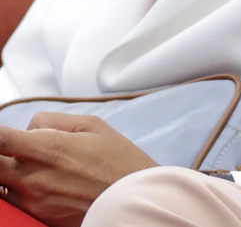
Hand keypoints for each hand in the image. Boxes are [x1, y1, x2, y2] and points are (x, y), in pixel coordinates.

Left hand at [0, 114, 156, 226]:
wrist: (131, 201)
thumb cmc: (118, 161)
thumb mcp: (93, 125)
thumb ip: (54, 121)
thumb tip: (31, 127)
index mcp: (46, 149)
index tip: (3, 133)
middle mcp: (32, 177)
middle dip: (1, 153)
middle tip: (18, 148)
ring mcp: (31, 201)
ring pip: (0, 184)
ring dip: (10, 172)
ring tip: (40, 166)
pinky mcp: (36, 217)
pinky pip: (13, 202)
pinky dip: (19, 190)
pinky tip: (42, 184)